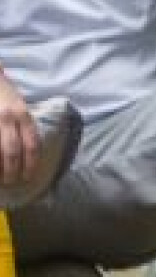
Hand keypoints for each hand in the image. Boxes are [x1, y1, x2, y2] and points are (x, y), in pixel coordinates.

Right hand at [0, 75, 37, 193]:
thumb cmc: (4, 95)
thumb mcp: (19, 107)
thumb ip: (24, 126)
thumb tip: (30, 152)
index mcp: (22, 114)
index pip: (32, 144)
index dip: (31, 164)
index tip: (29, 176)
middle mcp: (8, 118)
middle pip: (13, 152)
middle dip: (14, 171)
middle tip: (13, 181)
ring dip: (1, 169)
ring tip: (2, 179)